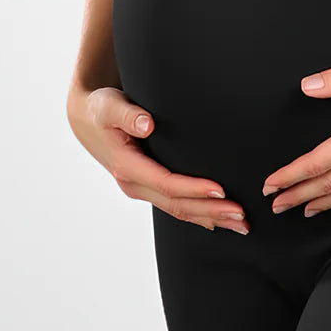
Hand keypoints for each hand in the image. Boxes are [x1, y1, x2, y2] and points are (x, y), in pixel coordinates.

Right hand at [67, 84, 248, 233]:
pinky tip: (219, 221)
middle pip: (177, 205)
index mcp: (127, 166)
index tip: (221, 191)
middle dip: (211, 211)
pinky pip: (175, 205)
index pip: (167, 183)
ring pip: (179, 210)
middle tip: (242, 216)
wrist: (88, 120)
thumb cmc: (102, 109)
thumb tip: (147, 125)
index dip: (194, 189)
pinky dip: (199, 215)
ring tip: (241, 225)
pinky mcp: (147, 187)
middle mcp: (134, 184)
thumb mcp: (109, 106)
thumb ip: (128, 114)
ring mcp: (141, 188)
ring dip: (210, 218)